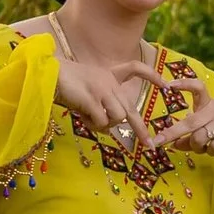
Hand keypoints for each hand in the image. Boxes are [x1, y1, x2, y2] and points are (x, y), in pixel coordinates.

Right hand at [54, 56, 171, 143]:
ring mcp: (103, 90)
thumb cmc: (63, 83)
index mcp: (109, 76)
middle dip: (141, 130)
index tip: (166, 85)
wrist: (46, 74)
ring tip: (90, 120)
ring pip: (119, 117)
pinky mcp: (93, 100)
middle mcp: (109, 82)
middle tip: (149, 145)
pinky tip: (83, 118)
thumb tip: (110, 124)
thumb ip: (102, 102)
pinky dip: (94, 125)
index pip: (135, 68)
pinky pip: (103, 121)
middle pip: (131, 109)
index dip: (151, 76)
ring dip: (106, 125)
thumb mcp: (87, 88)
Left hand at [148, 80, 213, 154]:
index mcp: (209, 104)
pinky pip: (213, 147)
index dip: (183, 84)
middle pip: (189, 123)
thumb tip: (175, 145)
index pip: (197, 88)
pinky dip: (209, 152)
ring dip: (196, 147)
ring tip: (202, 147)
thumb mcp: (212, 120)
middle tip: (156, 142)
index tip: (169, 86)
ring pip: (199, 139)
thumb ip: (192, 132)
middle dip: (170, 134)